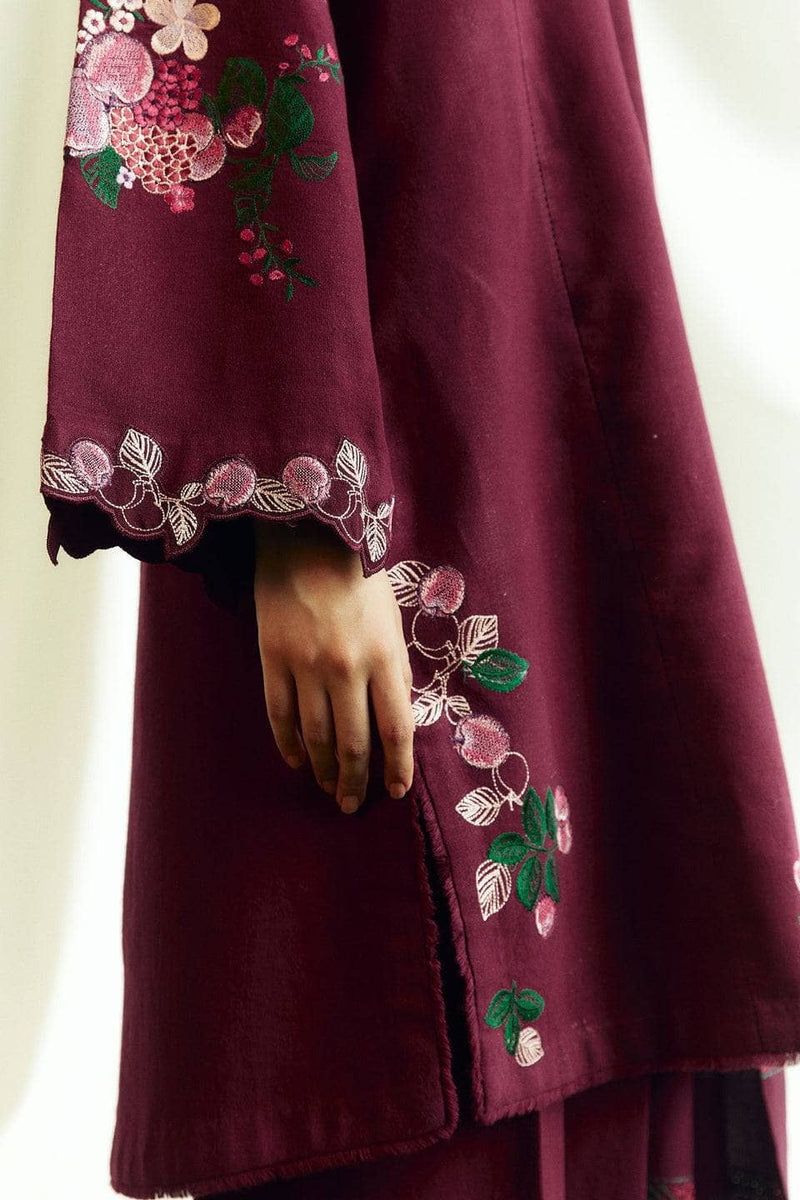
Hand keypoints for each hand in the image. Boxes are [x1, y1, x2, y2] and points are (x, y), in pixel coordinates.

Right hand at [253, 517, 414, 813]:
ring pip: (316, 736)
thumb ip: (396, 671)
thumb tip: (395, 721)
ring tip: (328, 789)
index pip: (395, 729)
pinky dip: (289, 744)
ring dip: (323, 770)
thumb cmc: (359, 580)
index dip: (397, 767)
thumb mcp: (392, 622)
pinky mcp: (272, 660)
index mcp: (383, 658)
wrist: (306, 539)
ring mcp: (305, 666)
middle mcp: (346, 669)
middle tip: (352, 805)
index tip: (395, 791)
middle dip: (355, 781)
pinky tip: (298, 761)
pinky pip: (279, 714)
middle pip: (353, 743)